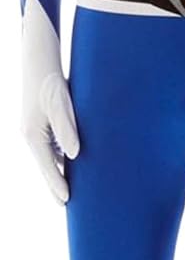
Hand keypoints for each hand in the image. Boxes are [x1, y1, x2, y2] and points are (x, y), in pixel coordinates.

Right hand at [20, 0, 79, 202]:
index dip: (57, 186)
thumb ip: (67, 130)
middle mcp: (31, 134)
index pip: (46, 168)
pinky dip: (63, 156)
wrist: (39, 54)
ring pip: (50, 156)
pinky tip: (76, 163)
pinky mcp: (42, 121)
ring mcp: (36, 128)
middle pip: (46, 166)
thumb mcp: (61, 103)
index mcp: (32, 134)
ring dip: (62, 170)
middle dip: (57, 184)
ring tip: (78, 190)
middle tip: (70, 205)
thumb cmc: (50, 77)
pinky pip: (53, 145)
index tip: (67, 203)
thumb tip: (74, 155)